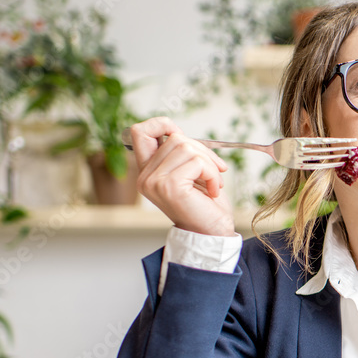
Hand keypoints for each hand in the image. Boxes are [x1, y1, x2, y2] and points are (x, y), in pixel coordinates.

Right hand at [127, 117, 234, 236]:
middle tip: (216, 170)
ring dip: (210, 164)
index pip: (140, 132)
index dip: (162, 124)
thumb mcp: (190, 173)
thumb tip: (178, 132)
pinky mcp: (170, 187)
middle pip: (175, 138)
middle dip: (203, 150)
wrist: (212, 233)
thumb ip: (180, 153)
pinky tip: (214, 190)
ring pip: (187, 147)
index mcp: (147, 172)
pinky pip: (197, 162)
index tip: (185, 138)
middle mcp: (145, 177)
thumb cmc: (205, 205)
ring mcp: (154, 182)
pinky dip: (212, 174)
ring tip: (214, 183)